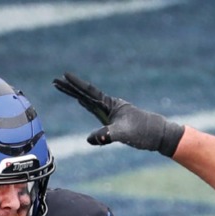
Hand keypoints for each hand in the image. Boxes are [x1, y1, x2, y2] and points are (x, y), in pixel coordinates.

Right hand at [52, 73, 183, 156]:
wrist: (159, 135)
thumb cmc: (144, 132)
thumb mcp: (124, 134)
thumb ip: (107, 135)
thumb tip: (90, 140)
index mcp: (112, 104)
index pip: (90, 92)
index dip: (76, 84)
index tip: (64, 75)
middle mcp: (110, 106)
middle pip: (86, 94)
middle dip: (71, 88)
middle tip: (55, 81)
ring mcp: (112, 112)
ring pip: (89, 101)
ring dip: (76, 94)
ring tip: (63, 87)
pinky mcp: (114, 120)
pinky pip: (96, 110)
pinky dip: (86, 105)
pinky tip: (82, 102)